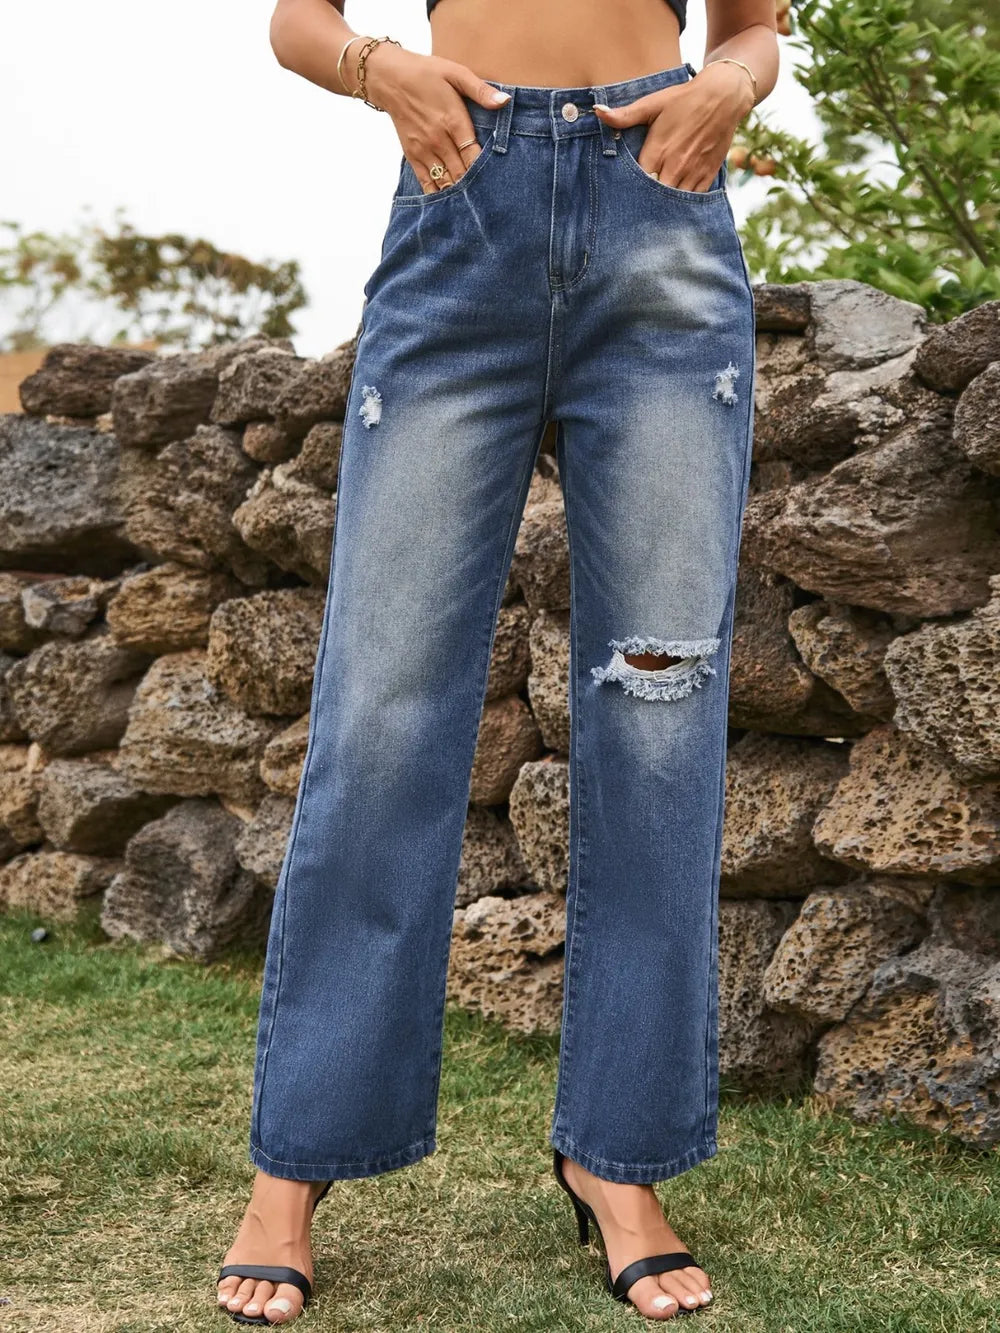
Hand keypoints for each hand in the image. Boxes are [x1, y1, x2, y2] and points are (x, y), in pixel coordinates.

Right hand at [362, 44, 510, 193]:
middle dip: (476, 186)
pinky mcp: (412, 156)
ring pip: (445, 181)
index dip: (486, 170)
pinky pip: (426, 183)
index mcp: (452, 121)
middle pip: (461, 173)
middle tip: (491, 198)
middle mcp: (438, 140)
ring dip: (458, 193)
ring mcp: (424, 150)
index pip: (473, 155)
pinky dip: (438, 195)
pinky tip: (450, 203)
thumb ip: (481, 90)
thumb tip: (505, 101)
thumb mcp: (456, 73)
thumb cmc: (426, 73)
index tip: (498, 178)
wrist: (390, 78)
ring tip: (473, 203)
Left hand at [593, 62, 753, 192]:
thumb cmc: (684, 99)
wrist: (723, 97)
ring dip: (663, 205)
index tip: (622, 192)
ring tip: (653, 209)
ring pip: (673, 202)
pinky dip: (683, 205)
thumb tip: (598, 111)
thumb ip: (625, 115)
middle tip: (636, 205)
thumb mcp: (653, 104)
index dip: (629, 189)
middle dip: (645, 201)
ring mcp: (692, 173)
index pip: (636, 182)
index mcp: (657, 151)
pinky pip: (692, 201)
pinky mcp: (707, 176)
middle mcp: (675, 166)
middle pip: (654, 197)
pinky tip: (674, 205)